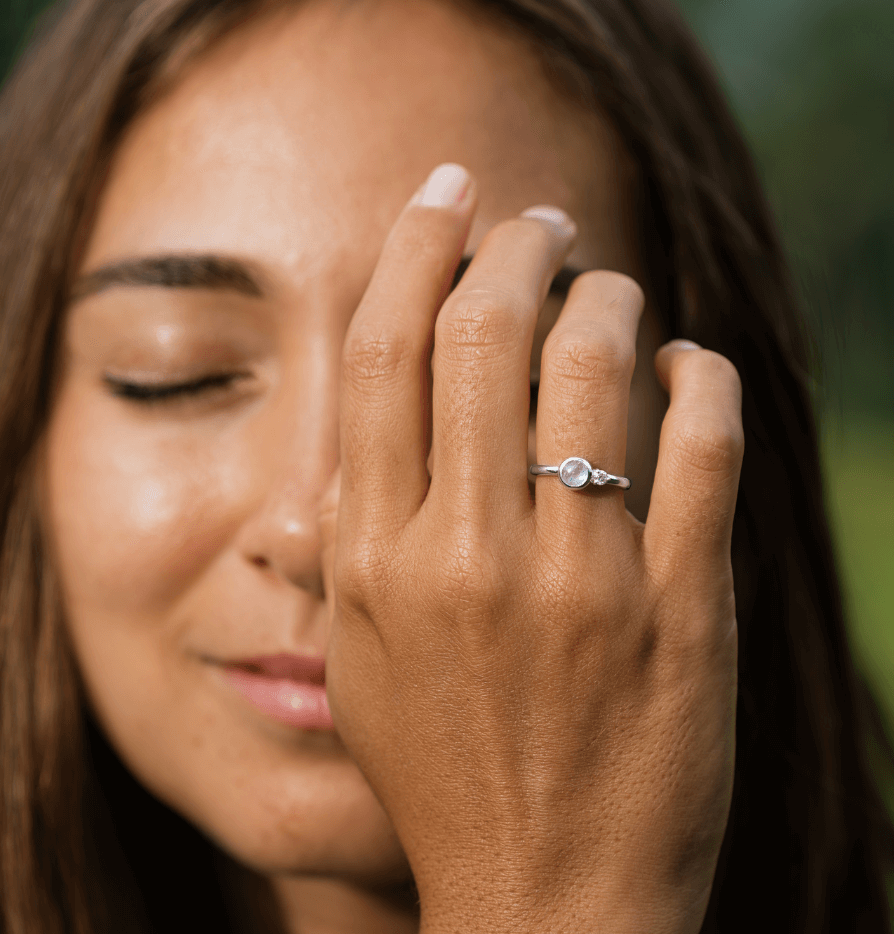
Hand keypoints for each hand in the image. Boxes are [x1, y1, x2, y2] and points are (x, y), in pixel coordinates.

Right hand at [319, 164, 741, 932]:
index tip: (447, 191)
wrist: (545, 904)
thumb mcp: (356, 657)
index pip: (385, 355)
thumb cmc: (440, 772)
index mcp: (373, 559)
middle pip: (484, 334)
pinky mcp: (683, 615)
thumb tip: (387, 407)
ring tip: (608, 286)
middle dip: (517, 246)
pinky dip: (698, 374)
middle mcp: (463, 557)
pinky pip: (701, 442)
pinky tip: (685, 362)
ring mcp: (579, 585)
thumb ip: (354, 532)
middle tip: (540, 221)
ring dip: (607, 298)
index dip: (416, 248)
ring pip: (595, 367)